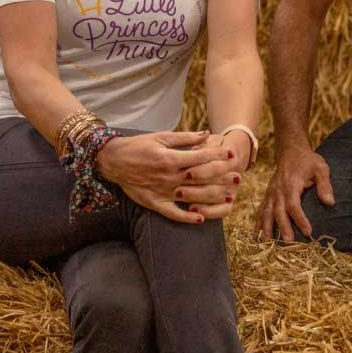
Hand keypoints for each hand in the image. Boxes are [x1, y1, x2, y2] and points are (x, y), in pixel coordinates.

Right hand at [97, 131, 234, 223]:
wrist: (113, 160)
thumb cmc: (139, 145)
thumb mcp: (161, 137)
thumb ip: (184, 138)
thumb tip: (206, 134)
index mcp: (170, 158)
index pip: (199, 158)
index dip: (217, 157)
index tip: (232, 155)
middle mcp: (168, 177)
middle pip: (200, 179)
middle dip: (221, 178)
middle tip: (238, 178)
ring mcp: (161, 191)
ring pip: (191, 197)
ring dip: (211, 198)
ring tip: (228, 198)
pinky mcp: (153, 203)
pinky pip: (172, 213)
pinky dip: (186, 217)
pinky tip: (201, 218)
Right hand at [257, 146, 334, 240]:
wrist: (290, 150)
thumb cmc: (307, 160)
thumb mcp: (320, 168)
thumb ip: (324, 185)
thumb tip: (329, 202)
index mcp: (291, 184)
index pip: (294, 205)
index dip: (300, 219)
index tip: (308, 231)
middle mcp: (278, 190)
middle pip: (278, 211)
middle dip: (283, 228)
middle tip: (289, 243)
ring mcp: (271, 193)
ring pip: (266, 213)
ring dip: (267, 229)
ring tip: (268, 244)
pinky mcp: (268, 195)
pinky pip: (261, 210)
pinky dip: (259, 223)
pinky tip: (259, 236)